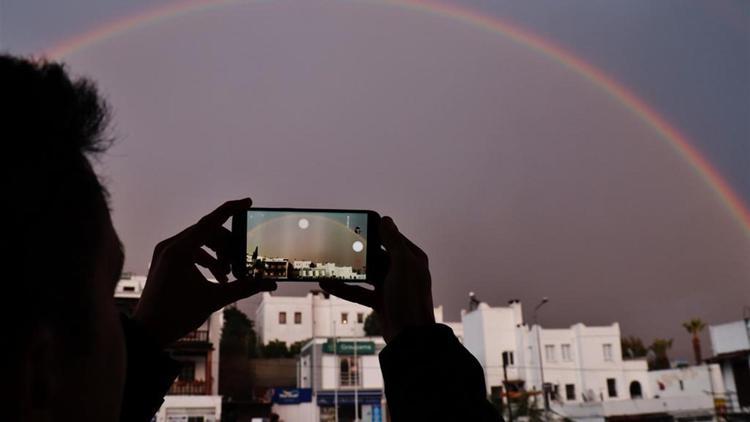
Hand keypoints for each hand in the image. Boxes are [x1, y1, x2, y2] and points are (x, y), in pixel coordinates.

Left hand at [134, 199, 276, 346]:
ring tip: (229, 273)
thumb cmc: (176, 316)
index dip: (231, 210)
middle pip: (207, 232)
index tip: (248, 202)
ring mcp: (165, 251)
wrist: (148, 332)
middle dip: (228, 245)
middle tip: (241, 262)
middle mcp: (170, 246)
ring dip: (218, 254)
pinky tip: (218, 276)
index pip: (211, 221)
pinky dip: (206, 259)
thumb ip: (245, 287)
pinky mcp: (164, 259)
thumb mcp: (215, 299)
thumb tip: (270, 283)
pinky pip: (190, 250)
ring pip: (200, 241)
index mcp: (180, 251)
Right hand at [320, 217, 433, 341]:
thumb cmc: (410, 299)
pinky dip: (344, 288)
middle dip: (355, 252)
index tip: (354, 223)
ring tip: (327, 266)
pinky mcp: (380, 301)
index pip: (390, 237)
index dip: (373, 230)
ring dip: (346, 271)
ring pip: (364, 274)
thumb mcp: (402, 265)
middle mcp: (401, 270)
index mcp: (411, 258)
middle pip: (374, 255)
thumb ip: (393, 241)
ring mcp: (390, 286)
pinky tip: (327, 284)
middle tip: (335, 244)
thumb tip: (385, 219)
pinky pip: (358, 291)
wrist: (410, 337)